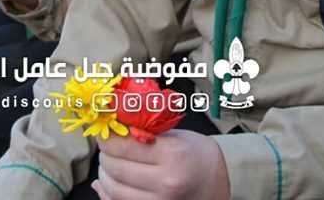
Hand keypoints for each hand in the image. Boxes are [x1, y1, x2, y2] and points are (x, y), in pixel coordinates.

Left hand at [92, 130, 229, 199]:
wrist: (219, 180)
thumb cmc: (195, 152)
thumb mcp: (173, 135)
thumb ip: (143, 132)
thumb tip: (111, 129)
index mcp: (171, 154)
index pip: (123, 146)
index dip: (107, 138)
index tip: (104, 132)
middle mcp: (165, 181)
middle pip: (115, 168)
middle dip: (104, 155)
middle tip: (106, 146)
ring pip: (114, 189)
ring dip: (104, 174)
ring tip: (108, 163)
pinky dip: (107, 193)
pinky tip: (104, 183)